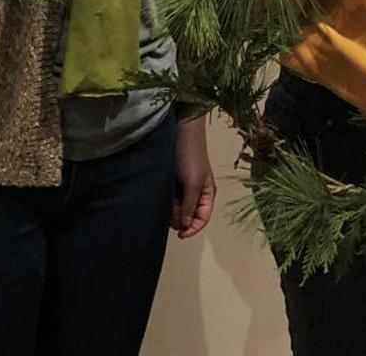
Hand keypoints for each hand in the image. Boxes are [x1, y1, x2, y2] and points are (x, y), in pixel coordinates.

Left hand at [172, 115, 215, 238]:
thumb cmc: (190, 156)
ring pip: (176, 207)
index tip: (179, 234)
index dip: (192, 229)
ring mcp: (182, 186)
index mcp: (207, 194)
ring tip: (163, 199)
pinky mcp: (171, 180)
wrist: (179, 130)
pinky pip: (167, 197)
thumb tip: (185, 226)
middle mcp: (195, 192)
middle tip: (168, 211)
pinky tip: (158, 194)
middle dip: (178, 217)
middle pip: (187, 215)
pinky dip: (163, 199)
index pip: (202, 219)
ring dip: (169, 208)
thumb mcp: (193, 183)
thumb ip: (189, 205)